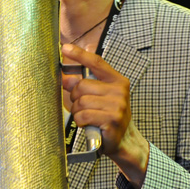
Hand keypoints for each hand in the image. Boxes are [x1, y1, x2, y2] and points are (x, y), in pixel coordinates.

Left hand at [61, 43, 148, 188]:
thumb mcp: (99, 97)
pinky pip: (83, 115)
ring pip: (80, 102)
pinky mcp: (111, 120)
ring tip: (86, 116)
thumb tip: (65, 78)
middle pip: (82, 86)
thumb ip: (84, 85)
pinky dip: (80, 121)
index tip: (65, 48)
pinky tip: (87, 124)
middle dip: (75, 98)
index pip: (96, 62)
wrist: (124, 141)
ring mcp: (117, 106)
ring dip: (77, 111)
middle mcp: (119, 91)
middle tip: (81, 106)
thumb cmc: (109, 116)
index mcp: (117, 81)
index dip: (79, 54)